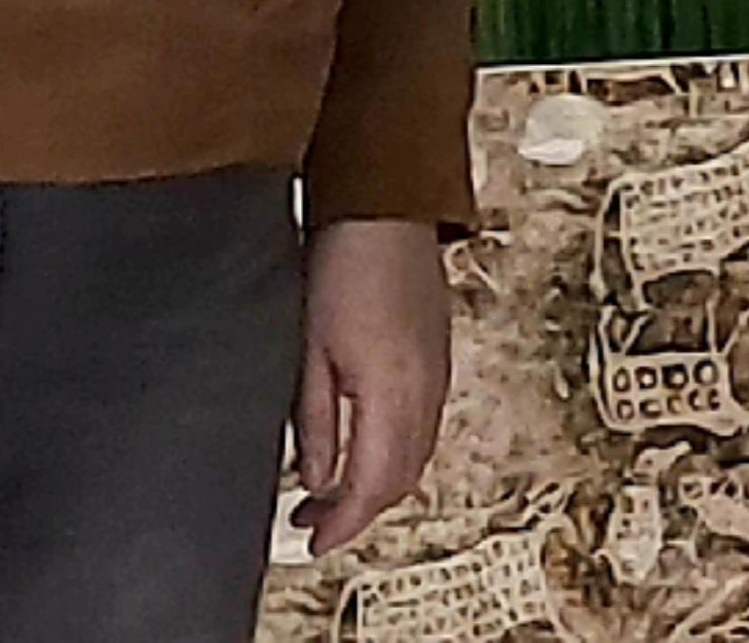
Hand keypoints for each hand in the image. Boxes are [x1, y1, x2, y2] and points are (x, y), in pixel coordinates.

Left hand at [292, 216, 449, 557]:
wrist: (385, 205)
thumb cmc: (342, 262)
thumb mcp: (310, 349)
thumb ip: (316, 421)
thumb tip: (316, 482)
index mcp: (393, 391)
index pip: (373, 484)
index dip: (343, 524)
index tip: (314, 543)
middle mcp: (427, 389)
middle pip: (401, 478)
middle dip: (358, 511)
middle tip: (312, 524)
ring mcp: (439, 371)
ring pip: (415, 455)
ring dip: (377, 483)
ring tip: (328, 492)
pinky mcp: (438, 355)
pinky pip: (424, 425)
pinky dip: (395, 452)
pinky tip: (362, 446)